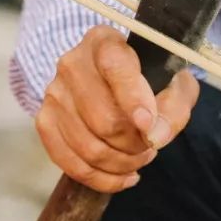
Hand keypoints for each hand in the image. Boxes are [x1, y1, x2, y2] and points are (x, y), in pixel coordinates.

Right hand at [35, 25, 199, 192]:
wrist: (117, 79)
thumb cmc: (152, 79)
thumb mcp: (175, 83)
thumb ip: (175, 106)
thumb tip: (155, 136)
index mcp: (105, 41)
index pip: (115, 68)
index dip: (132, 100)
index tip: (148, 124)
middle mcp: (72, 63)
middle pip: (103, 119)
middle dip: (135, 144)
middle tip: (151, 145)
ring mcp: (54, 93)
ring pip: (88, 146)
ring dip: (122, 163)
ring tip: (140, 158)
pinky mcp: (45, 121)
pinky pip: (69, 163)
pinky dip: (101, 179)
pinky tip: (124, 177)